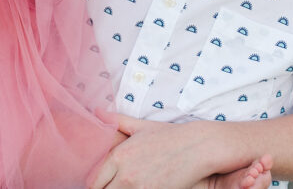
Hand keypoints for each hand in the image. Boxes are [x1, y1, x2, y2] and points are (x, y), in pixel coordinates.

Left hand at [88, 115, 210, 188]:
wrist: (199, 147)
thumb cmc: (170, 136)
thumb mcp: (141, 126)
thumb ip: (117, 121)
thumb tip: (97, 112)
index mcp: (119, 156)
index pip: (94, 182)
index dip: (97, 186)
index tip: (104, 184)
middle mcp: (125, 173)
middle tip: (116, 186)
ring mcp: (139, 187)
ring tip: (131, 186)